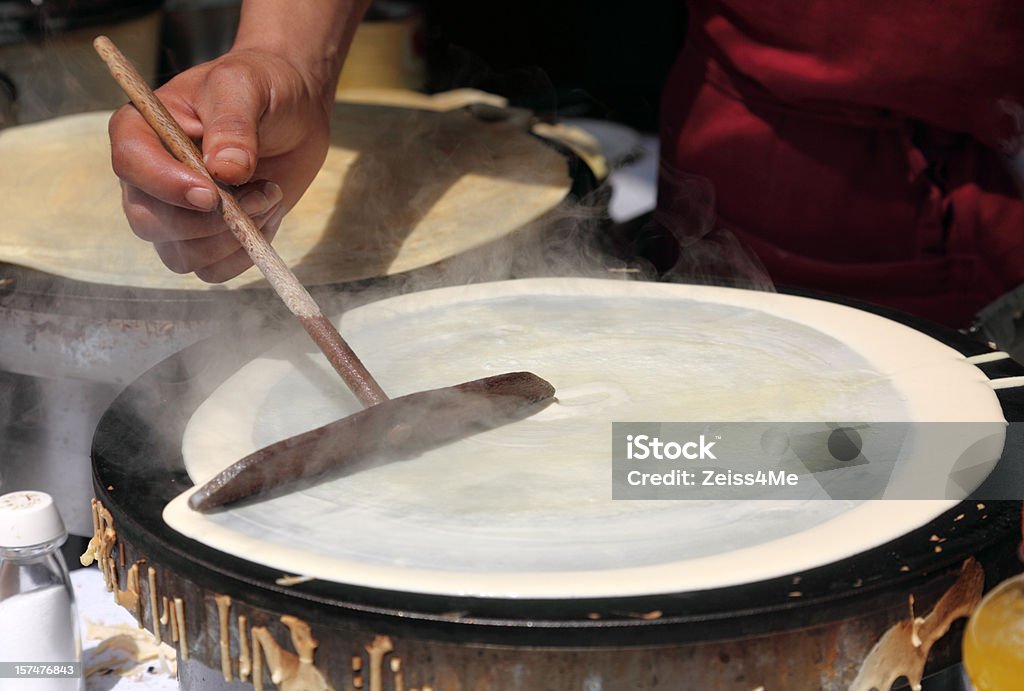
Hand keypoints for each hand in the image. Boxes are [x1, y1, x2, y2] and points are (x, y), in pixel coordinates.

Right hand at [108, 48, 332, 281]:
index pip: (131, 166)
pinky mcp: (209, 240)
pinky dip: (246, 253)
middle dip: (209, 221)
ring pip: (184, 256)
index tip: (211, 193)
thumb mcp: (244, 87)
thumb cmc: (259, 87)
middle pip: (150, 224)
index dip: (166, 185)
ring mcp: (176, 214)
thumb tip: (224, 170)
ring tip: (269, 195)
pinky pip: (214, 271)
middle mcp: (149, 179)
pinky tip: (268, 215)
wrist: (292, 111)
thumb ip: (232, 124)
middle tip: (261, 192)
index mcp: (142, 130)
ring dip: (234, 237)